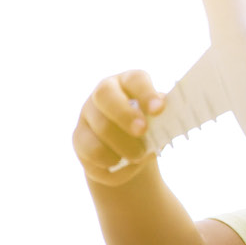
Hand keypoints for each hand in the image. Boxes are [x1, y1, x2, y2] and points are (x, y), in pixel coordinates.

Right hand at [73, 70, 166, 184]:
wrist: (127, 153)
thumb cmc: (148, 130)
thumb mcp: (158, 123)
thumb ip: (162, 120)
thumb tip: (167, 119)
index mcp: (128, 82)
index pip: (136, 80)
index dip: (146, 93)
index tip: (159, 109)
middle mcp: (103, 92)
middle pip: (106, 96)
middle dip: (125, 115)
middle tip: (143, 132)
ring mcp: (87, 114)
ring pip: (101, 128)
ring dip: (124, 146)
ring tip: (138, 157)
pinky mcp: (78, 138)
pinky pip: (93, 151)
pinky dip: (111, 162)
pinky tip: (120, 165)